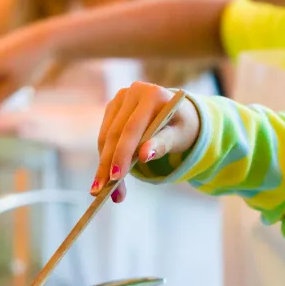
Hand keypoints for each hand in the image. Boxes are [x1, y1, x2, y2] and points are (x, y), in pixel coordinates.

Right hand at [92, 82, 199, 203]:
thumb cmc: (181, 127)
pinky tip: (105, 178)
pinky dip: (105, 158)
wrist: (178, 114)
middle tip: (103, 193)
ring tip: (103, 192)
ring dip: (103, 166)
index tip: (115, 178)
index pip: (131, 129)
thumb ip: (163, 144)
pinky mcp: (112, 109)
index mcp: (152, 95)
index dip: (122, 154)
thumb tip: (145, 156)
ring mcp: (119, 99)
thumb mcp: (179, 137)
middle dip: (108, 166)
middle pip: (115, 134)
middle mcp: (132, 92)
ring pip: (105, 137)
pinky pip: (104, 137)